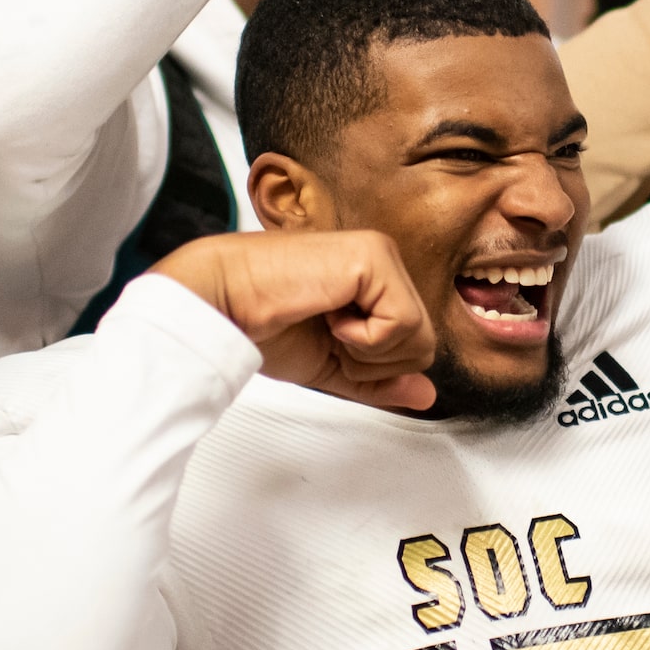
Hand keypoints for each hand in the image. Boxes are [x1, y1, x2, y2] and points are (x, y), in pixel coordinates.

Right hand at [153, 231, 438, 409]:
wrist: (221, 303)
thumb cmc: (262, 326)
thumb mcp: (333, 365)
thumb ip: (381, 380)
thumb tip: (428, 394)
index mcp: (373, 282)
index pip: (411, 343)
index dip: (371, 366)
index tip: (328, 343)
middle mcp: (382, 262)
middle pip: (423, 344)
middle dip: (373, 362)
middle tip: (327, 336)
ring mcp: (381, 255)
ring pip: (419, 337)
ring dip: (367, 350)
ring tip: (326, 324)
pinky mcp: (375, 257)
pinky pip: (403, 323)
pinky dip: (364, 338)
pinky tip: (329, 315)